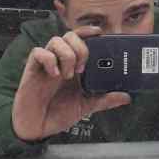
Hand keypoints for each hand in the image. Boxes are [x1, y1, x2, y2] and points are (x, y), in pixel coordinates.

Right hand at [12, 25, 129, 140]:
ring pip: (56, 40)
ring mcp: (46, 64)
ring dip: (67, 55)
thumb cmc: (58, 113)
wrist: (38, 127)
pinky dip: (49, 60)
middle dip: (80, 48)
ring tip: (68, 75)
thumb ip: (105, 99)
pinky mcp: (32, 69)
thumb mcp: (86, 106)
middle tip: (83, 68)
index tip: (100, 33)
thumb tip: (126, 96)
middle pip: (70, 35)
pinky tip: (54, 75)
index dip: (89, 32)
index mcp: (74, 65)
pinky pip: (38, 52)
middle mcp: (60, 60)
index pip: (81, 39)